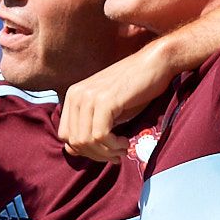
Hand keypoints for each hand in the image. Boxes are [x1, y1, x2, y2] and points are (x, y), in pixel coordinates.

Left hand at [58, 47, 173, 160]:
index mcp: (72, 97)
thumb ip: (89, 126)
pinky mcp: (104, 101)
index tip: (104, 152)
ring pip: (86, 141)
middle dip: (96, 155)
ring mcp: (88, 97)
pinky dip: (113, 145)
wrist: (154, 64)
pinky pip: (101, 135)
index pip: (65, 136)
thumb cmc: (134, 89)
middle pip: (75, 142)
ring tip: (123, 149)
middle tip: (116, 155)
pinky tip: (126, 142)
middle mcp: (75, 95)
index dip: (84, 151)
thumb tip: (75, 151)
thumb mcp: (106, 110)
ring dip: (107, 152)